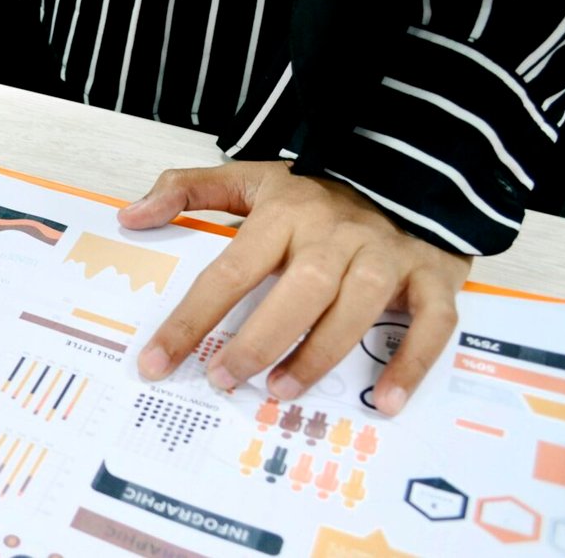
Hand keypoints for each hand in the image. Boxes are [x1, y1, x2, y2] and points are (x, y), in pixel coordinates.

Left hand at [120, 161, 470, 414]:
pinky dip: (412, 363)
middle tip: (224, 379)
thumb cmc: (319, 189)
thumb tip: (130, 217)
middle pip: (299, 290)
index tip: (155, 362)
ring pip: (358, 307)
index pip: (229, 271)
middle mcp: (337, 234)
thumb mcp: (251, 177)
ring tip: (281, 391)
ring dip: (321, 354)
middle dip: (259, 341)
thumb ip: (188, 191)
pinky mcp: (434, 274)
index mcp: (287, 213)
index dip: (190, 320)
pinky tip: (386, 400)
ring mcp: (388, 254)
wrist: (410, 164)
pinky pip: (432, 322)